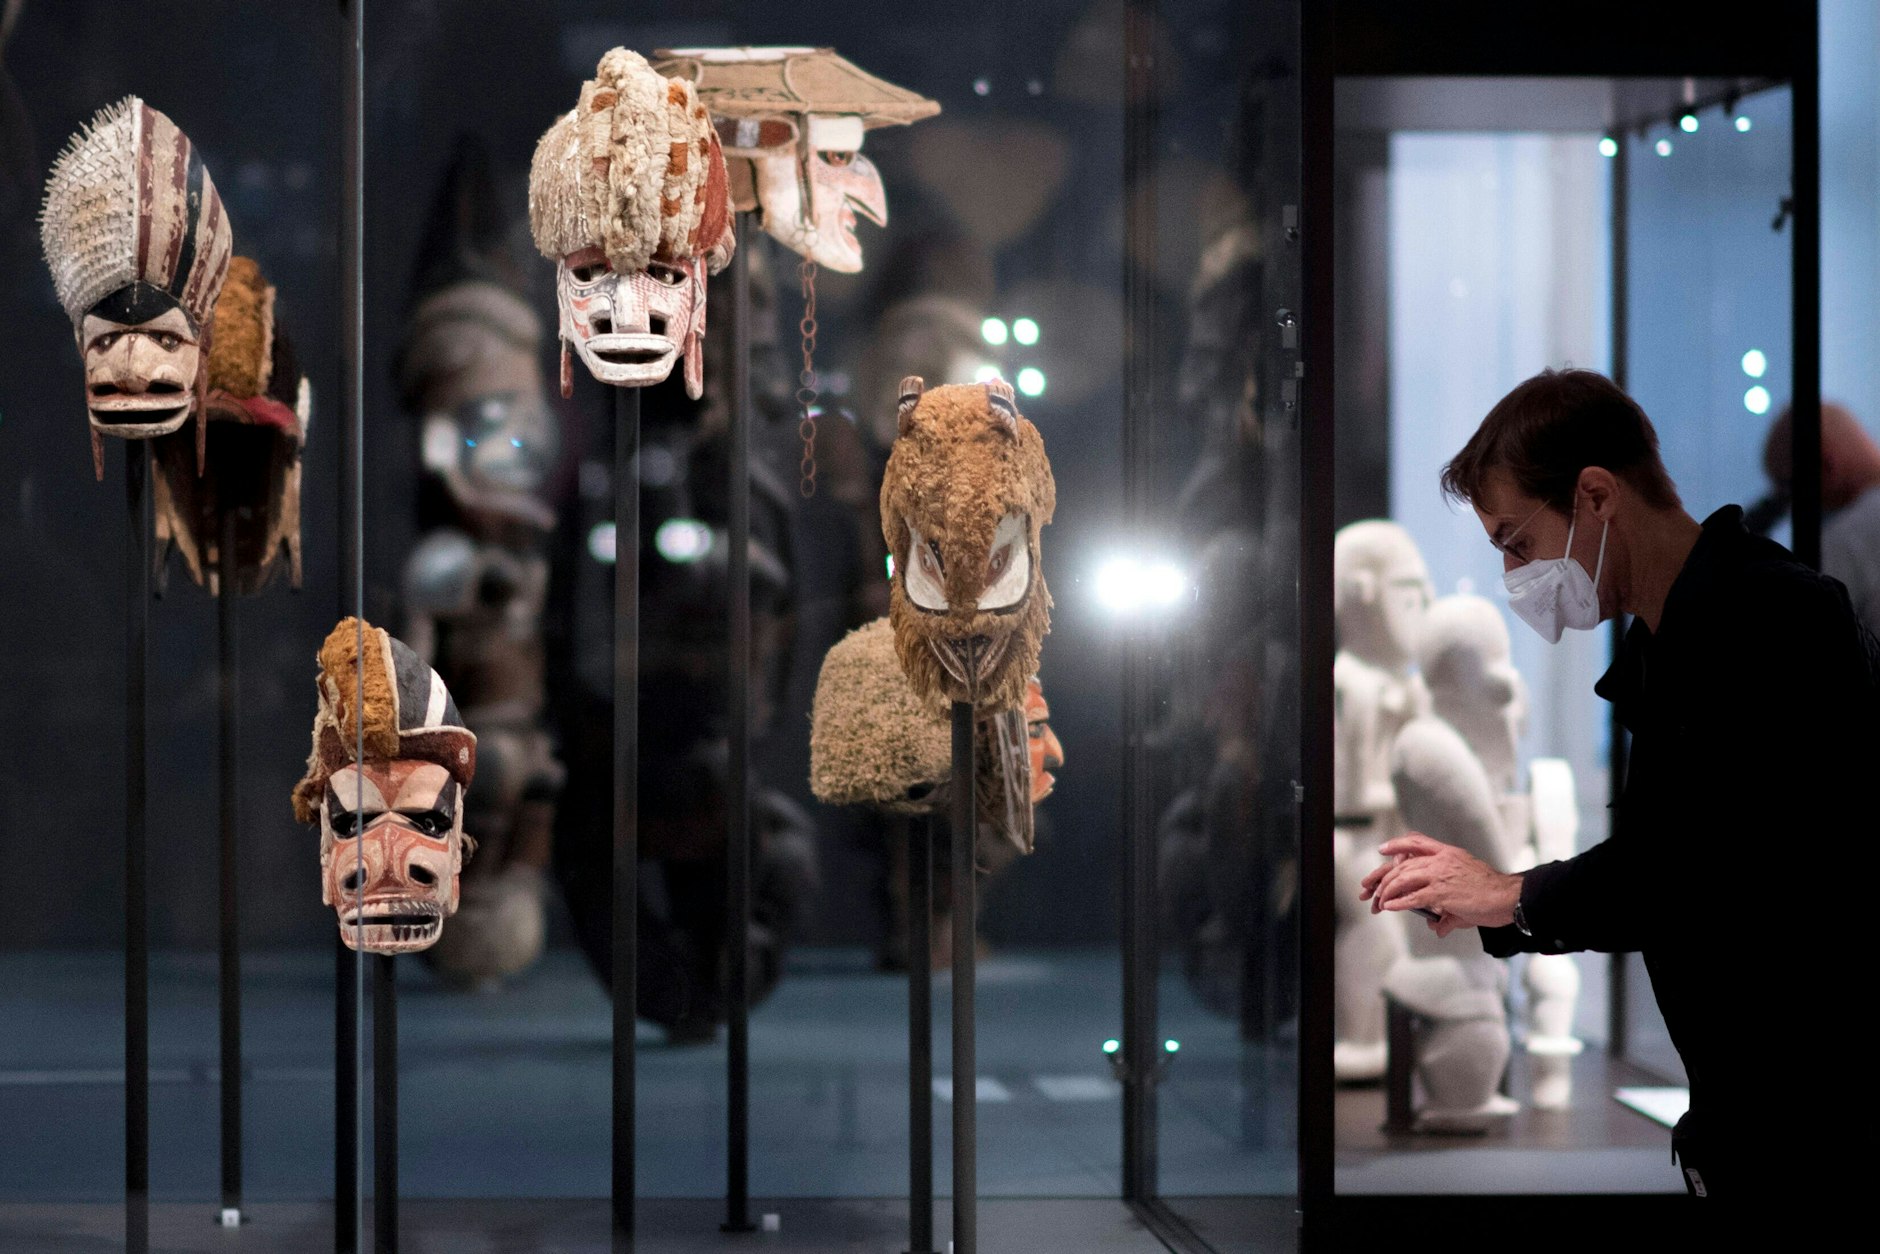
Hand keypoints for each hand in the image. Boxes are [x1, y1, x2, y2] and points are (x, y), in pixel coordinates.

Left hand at [1357, 833, 1521, 938]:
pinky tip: (1389, 907)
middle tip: (1369, 888)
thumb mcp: (1467, 886)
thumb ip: (1447, 907)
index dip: (1397, 845)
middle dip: (1382, 876)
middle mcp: (1442, 860)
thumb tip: (1436, 927)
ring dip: (1386, 891)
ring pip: (1403, 879)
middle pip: (1402, 864)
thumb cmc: (1492, 893)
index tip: (1382, 850)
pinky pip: (1413, 897)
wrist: (1509, 897)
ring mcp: (1441, 875)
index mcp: (1448, 853)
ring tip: (1378, 902)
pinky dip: (1398, 903)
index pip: (1416, 842)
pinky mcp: (1442, 893)